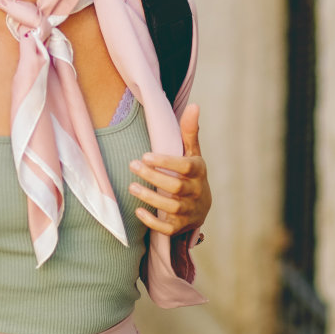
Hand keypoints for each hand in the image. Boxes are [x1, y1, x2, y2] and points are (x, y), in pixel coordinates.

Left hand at [127, 103, 210, 238]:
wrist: (202, 206)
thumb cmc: (192, 173)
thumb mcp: (192, 153)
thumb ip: (190, 131)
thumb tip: (195, 105)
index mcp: (198, 171)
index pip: (185, 167)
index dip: (167, 162)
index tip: (146, 155)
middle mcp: (196, 192)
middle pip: (176, 186)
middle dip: (153, 177)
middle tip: (132, 165)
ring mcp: (189, 211)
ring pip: (171, 207)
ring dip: (150, 198)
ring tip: (132, 186)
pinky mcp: (180, 226)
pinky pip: (167, 228)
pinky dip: (153, 221)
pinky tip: (138, 211)